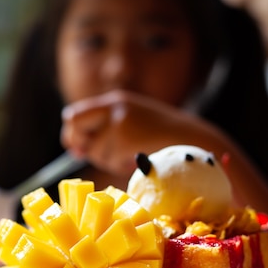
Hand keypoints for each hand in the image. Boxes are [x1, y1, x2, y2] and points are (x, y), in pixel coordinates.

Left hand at [61, 90, 187, 176]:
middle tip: (96, 155)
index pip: (74, 114)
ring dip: (109, 160)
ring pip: (94, 151)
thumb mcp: (133, 125)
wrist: (194, 139)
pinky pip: (109, 160)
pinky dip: (120, 166)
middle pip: (74, 125)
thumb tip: (74, 150)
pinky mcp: (125, 137)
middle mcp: (114, 107)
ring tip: (131, 156)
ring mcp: (119, 121)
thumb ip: (105, 132)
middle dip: (81, 145)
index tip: (79, 148)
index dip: (72, 133)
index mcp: (116, 101)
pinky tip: (136, 160)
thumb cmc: (163, 139)